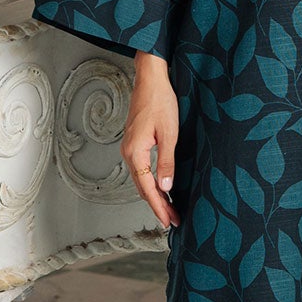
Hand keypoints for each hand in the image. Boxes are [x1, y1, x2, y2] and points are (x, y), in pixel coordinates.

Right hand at [121, 52, 180, 229]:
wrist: (150, 79)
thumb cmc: (161, 102)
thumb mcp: (170, 133)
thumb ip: (167, 162)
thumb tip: (165, 188)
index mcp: (135, 152)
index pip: (147, 188)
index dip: (159, 207)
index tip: (169, 221)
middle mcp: (128, 153)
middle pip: (142, 187)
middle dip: (157, 205)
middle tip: (172, 220)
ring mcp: (130, 148)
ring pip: (141, 180)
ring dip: (154, 195)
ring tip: (169, 209)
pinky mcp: (134, 143)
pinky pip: (141, 169)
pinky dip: (150, 182)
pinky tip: (161, 187)